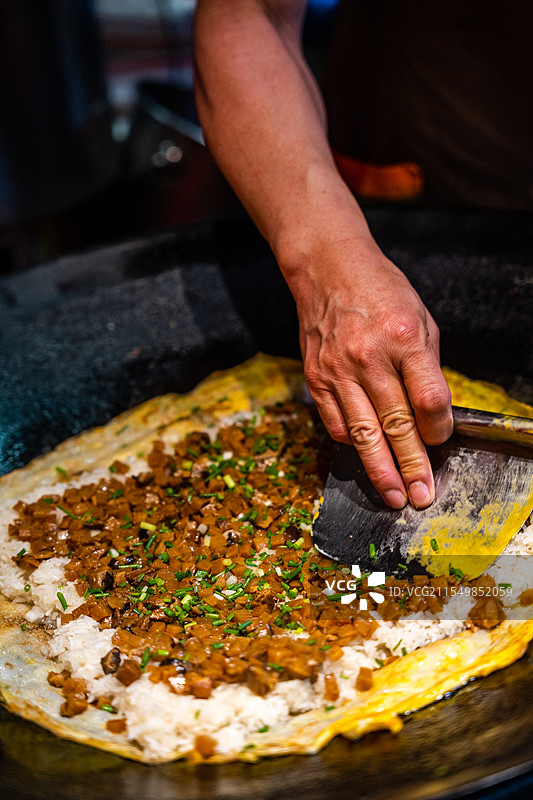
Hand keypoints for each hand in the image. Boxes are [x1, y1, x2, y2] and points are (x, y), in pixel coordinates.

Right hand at [293, 236, 452, 508]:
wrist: (328, 271)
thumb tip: (432, 415)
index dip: (439, 428)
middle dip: (412, 465)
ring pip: (363, 432)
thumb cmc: (381, 292)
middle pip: (396, 424)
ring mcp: (338, 370)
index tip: (441, 440)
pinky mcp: (316, 378)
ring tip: (392, 496)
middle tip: (420, 496)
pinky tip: (365, 456)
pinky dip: (352, 443)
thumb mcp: (421, 318)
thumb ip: (427, 367)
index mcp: (405, 338)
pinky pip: (335, 422)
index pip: (428, 399)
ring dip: (380, 469)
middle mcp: (369, 357)